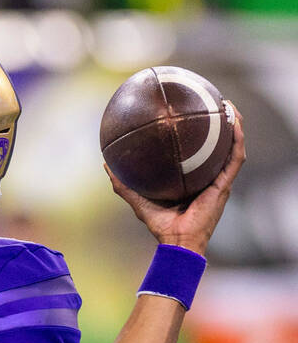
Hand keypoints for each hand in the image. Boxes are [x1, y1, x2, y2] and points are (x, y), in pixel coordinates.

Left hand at [106, 101, 244, 255]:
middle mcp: (209, 176)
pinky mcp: (225, 184)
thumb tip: (106, 164)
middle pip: (218, 145)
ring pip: (232, 146)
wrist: (176, 240)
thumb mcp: (138, 198)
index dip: (197, 133)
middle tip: (212, 102)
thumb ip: (123, 183)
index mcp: (193, 178)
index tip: (191, 113)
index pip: (198, 151)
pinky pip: (235, 157)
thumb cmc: (160, 224)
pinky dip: (237, 139)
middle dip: (219, 123)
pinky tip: (234, 122)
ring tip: (228, 105)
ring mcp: (219, 180)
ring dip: (234, 125)